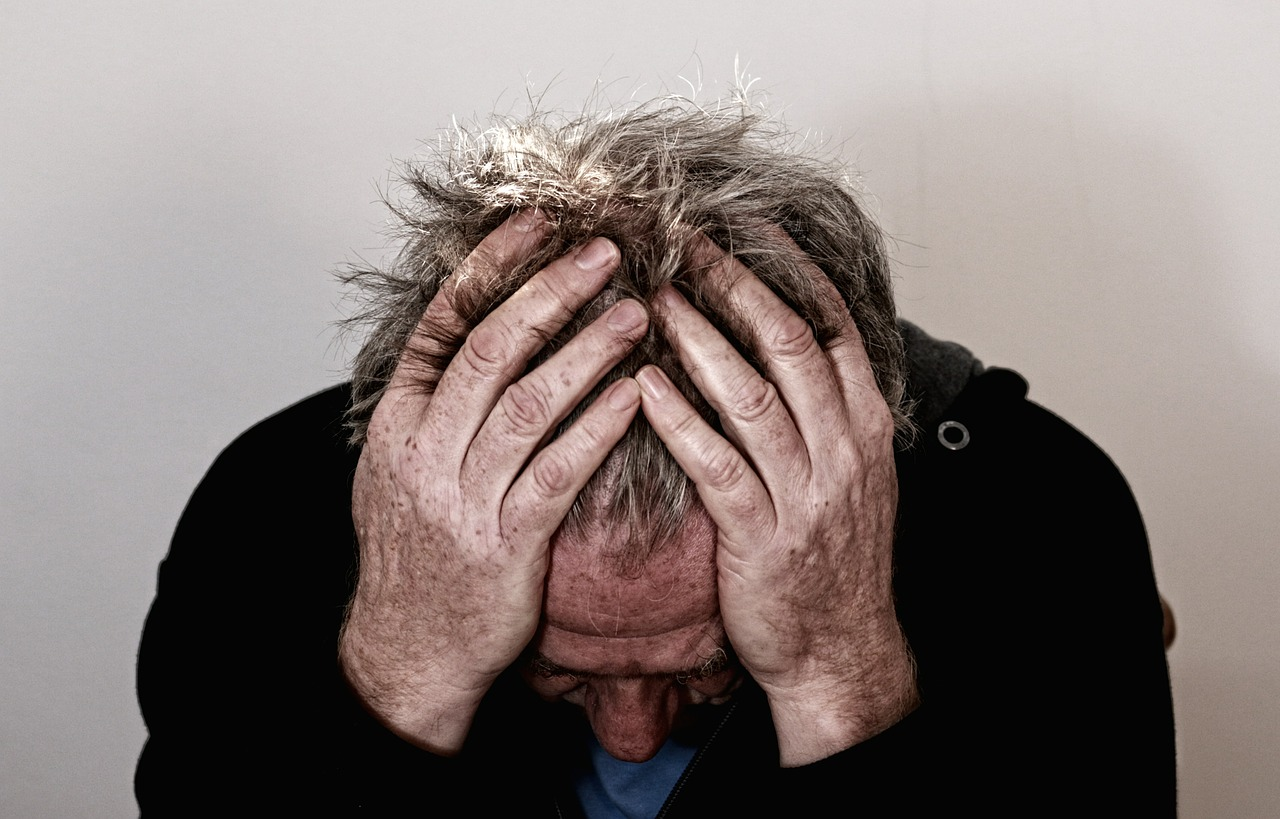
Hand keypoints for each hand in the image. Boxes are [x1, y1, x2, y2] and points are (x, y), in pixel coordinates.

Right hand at [339, 212, 647, 753]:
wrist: (410, 647)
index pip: (442, 322)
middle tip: (605, 251)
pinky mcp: (507, 541)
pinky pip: (559, 472)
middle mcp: (425, 450)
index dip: (491, 266)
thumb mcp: (396, 470)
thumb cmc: (417, 554)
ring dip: (587, 351)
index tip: (536, 221)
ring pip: (529, 403)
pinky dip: (599, 427)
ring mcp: (463, 496)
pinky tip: (637, 393)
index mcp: (398, 422)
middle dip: (550, 292)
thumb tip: (468, 332)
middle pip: (491, 349)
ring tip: (636, 312)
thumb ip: (430, 404)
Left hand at [636, 237, 917, 765]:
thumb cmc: (831, 555)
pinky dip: (679, 420)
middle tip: (686, 241)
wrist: (839, 647)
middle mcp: (842, 449)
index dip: (789, 269)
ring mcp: (804, 492)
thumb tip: (786, 340)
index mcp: (865, 425)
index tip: (747, 225)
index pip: (834, 326)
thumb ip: (827, 408)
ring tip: (653, 297)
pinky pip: (716, 464)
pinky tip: (643, 384)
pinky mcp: (761, 535)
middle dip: (737, 285)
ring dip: (699, 339)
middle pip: (789, 344)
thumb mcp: (852, 473)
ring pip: (752, 395)